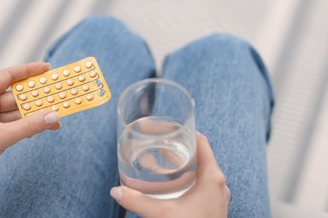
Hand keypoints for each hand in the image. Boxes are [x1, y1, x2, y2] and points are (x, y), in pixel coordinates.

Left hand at [0, 62, 60, 215]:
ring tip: (54, 118)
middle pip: (16, 96)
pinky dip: (28, 126)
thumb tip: (52, 116)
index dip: (28, 70)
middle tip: (55, 97)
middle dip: (36, 99)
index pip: (8, 75)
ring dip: (35, 116)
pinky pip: (15, 124)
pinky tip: (41, 129)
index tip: (46, 69)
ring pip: (17, 112)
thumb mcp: (3, 135)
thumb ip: (30, 125)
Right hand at [110, 133, 229, 217]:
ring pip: (201, 170)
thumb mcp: (161, 214)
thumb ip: (137, 201)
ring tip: (164, 159)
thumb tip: (117, 191)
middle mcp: (218, 184)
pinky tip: (173, 184)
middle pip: (201, 155)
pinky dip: (188, 178)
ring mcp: (217, 196)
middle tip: (161, 142)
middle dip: (180, 147)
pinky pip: (201, 184)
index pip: (202, 142)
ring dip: (184, 163)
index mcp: (212, 178)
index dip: (187, 131)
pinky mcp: (212, 207)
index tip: (171, 126)